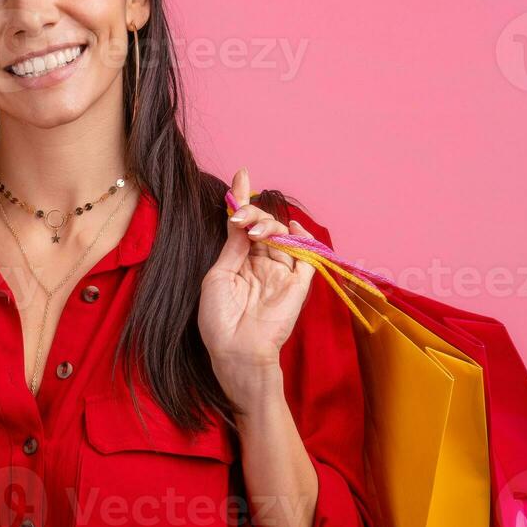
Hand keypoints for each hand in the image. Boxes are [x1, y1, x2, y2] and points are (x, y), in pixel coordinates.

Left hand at [198, 167, 316, 401]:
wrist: (236, 352)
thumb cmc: (219, 320)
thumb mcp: (218, 276)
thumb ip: (233, 246)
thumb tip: (237, 217)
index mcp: (239, 264)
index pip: (243, 225)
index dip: (243, 199)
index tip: (242, 174)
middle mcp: (261, 265)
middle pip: (263, 226)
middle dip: (253, 212)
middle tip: (241, 217)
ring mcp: (281, 274)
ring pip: (283, 236)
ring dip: (269, 224)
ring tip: (253, 230)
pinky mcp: (298, 285)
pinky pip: (308, 256)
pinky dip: (303, 238)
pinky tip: (291, 227)